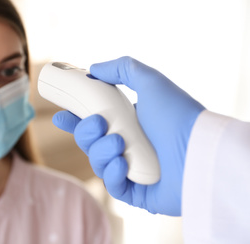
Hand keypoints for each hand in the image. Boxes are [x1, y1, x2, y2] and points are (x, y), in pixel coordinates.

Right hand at [52, 56, 204, 215]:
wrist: (199, 151)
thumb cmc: (177, 116)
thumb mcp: (151, 81)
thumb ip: (122, 67)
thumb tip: (94, 69)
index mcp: (128, 124)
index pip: (93, 123)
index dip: (74, 121)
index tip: (60, 115)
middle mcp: (128, 146)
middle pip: (89, 143)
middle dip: (86, 133)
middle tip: (100, 124)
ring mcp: (131, 170)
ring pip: (97, 163)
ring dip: (102, 152)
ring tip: (120, 145)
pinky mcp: (136, 192)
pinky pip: (111, 186)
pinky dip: (112, 175)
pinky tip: (122, 166)